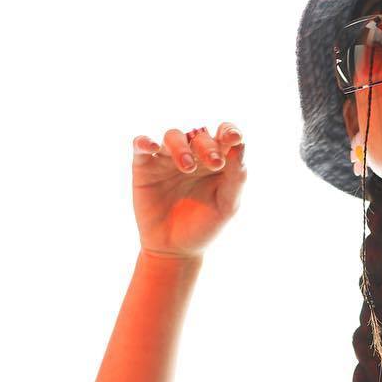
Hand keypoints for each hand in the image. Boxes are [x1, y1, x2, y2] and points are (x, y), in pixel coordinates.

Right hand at [132, 122, 246, 259]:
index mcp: (215, 161)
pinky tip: (153, 146)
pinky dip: (145, 141)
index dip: (229, 131)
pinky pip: (141, 144)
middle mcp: (192, 155)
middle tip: (215, 163)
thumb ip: (236, 176)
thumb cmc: (204, 226)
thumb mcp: (226, 205)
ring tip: (187, 167)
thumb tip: (241, 145)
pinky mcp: (144, 166)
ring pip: (172, 136)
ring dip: (181, 147)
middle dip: (208, 146)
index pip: (223, 136)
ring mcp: (167, 159)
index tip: (235, 138)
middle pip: (199, 136)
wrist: (175, 249)